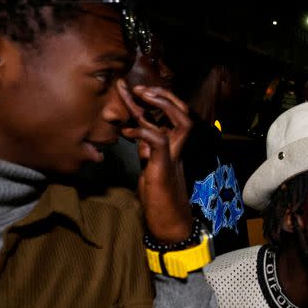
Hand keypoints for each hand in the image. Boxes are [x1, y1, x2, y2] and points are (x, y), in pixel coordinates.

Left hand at [118, 80, 192, 242]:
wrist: (168, 220)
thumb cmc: (157, 196)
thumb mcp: (148, 165)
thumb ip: (146, 148)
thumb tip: (134, 130)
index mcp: (171, 145)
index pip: (165, 115)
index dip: (150, 99)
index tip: (129, 87)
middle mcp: (176, 147)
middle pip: (181, 111)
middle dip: (163, 94)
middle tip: (139, 87)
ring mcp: (173, 155)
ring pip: (181, 121)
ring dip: (162, 104)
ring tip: (141, 95)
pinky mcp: (165, 166)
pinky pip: (159, 141)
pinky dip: (143, 132)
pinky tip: (126, 131)